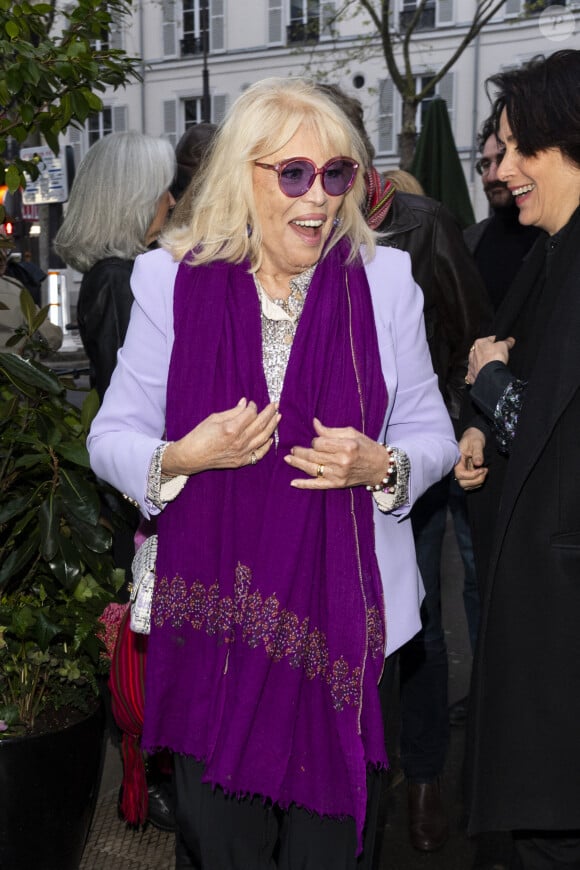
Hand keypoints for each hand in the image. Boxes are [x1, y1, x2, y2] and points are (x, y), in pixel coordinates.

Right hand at [162, 398, 279, 474]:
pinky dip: (266, 446)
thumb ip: (233, 411)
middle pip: (260, 424)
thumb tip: (245, 403)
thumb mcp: (214, 418)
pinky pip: (259, 454)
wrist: (191, 456)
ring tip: (278, 417)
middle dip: (269, 413)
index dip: (253, 406)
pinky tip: (270, 438)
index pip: (251, 414)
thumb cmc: (199, 435)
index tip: (251, 403)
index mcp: (231, 428)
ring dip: (272, 426)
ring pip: (263, 438)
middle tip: (275, 405)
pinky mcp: (241, 462)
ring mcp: (242, 453)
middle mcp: (239, 441)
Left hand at [284, 418, 388, 489]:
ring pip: (312, 469)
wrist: (380, 467)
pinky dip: (304, 484)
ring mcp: (338, 475)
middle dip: (301, 451)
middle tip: (293, 448)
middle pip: (314, 456)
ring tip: (288, 458)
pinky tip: (293, 482)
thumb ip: (331, 431)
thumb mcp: (352, 433)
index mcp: (346, 446)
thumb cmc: (366, 447)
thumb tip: (314, 423)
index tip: (317, 440)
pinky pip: (317, 485)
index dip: (315, 441)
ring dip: (298, 463)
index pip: (320, 443)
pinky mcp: (337, 485)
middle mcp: (341, 461)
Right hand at [454, 427, 487, 490]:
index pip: (459, 474)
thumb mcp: (477, 442)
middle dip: (476, 480)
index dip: (471, 475)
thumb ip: (478, 453)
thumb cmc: (474, 438)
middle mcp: (458, 468)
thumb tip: (478, 463)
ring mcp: (462, 472)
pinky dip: (477, 482)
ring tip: (485, 471)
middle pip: (462, 483)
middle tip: (485, 470)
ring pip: (466, 485)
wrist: (474, 437)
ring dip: (477, 482)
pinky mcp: (467, 474)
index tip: (481, 469)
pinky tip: (482, 473)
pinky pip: (470, 484)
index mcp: (457, 460)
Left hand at [466, 335, 514, 385]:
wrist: (491, 375)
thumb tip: (510, 340)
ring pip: (478, 361)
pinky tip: (486, 373)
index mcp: (479, 343)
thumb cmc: (495, 358)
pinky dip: (480, 372)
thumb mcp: (504, 346)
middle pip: (482, 351)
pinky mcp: (472, 375)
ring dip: (483, 362)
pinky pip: (475, 372)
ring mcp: (471, 365)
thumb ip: (507, 342)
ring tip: (492, 365)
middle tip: (497, 355)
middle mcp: (472, 353)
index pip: (490, 339)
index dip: (497, 341)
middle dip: (489, 352)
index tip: (502, 344)